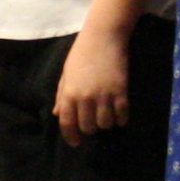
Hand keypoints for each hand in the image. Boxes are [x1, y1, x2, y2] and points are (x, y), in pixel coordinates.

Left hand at [54, 25, 128, 145]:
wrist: (103, 37)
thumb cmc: (81, 54)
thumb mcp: (66, 74)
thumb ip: (62, 96)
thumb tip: (57, 114)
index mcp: (69, 93)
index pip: (68, 124)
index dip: (71, 137)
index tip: (75, 143)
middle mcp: (85, 98)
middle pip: (88, 127)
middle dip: (89, 129)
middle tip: (92, 122)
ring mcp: (104, 95)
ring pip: (105, 124)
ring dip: (105, 123)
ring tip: (105, 116)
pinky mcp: (121, 92)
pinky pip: (122, 116)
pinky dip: (121, 119)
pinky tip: (119, 116)